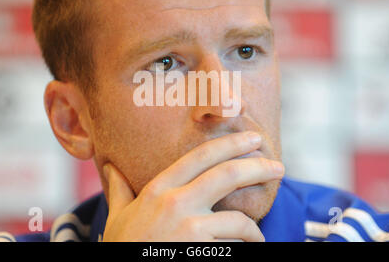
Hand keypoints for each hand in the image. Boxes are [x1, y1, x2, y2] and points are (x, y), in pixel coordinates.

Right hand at [101, 131, 283, 241]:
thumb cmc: (123, 247)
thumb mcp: (118, 216)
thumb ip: (119, 189)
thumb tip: (110, 167)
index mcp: (159, 189)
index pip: (201, 156)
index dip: (230, 143)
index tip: (252, 139)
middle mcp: (176, 204)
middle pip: (228, 175)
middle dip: (258, 167)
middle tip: (278, 167)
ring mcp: (190, 231)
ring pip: (239, 221)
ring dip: (254, 230)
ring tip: (257, 238)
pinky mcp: (203, 252)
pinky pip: (235, 247)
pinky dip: (244, 248)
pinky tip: (245, 251)